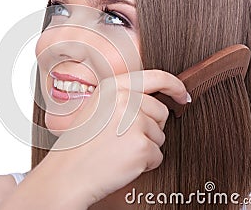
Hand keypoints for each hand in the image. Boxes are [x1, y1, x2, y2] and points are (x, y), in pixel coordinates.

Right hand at [40, 70, 188, 206]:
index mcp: (113, 87)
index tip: (182, 95)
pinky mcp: (142, 146)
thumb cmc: (79, 145)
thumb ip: (123, 99)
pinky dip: (145, 163)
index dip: (174, 86)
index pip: (156, 77)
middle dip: (151, 126)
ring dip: (146, 146)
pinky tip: (122, 162)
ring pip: (160, 134)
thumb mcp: (97, 109)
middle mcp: (125, 100)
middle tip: (124, 138)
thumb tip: (156, 101)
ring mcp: (134, 122)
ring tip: (118, 150)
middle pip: (161, 111)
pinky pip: (157, 155)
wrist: (67, 173)